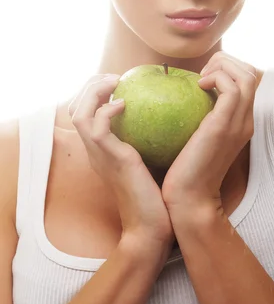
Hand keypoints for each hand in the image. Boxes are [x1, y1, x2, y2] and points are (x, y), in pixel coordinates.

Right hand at [68, 74, 174, 249]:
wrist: (152, 227)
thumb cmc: (157, 196)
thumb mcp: (150, 161)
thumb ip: (148, 140)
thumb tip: (168, 117)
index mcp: (101, 149)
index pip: (84, 113)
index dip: (94, 92)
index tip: (117, 81)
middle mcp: (94, 150)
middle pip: (74, 108)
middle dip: (90, 85)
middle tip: (113, 77)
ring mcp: (99, 154)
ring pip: (79, 112)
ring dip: (94, 91)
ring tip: (115, 81)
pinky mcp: (110, 158)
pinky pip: (97, 126)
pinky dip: (107, 109)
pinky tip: (125, 104)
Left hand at [161, 52, 256, 212]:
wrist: (189, 199)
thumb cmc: (186, 170)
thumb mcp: (197, 137)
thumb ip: (200, 117)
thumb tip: (186, 95)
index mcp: (242, 121)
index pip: (248, 80)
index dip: (228, 67)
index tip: (203, 76)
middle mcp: (246, 120)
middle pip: (250, 73)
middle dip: (226, 61)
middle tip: (202, 73)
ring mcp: (238, 123)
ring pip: (245, 76)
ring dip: (222, 66)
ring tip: (201, 78)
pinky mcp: (224, 126)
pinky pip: (231, 88)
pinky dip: (217, 77)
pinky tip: (199, 85)